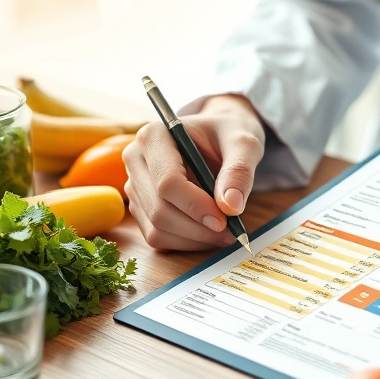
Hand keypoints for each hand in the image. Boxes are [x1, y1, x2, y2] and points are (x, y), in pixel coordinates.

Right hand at [123, 94, 265, 250]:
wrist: (220, 138)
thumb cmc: (228, 135)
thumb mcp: (244, 144)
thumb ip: (239, 171)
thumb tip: (231, 207)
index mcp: (154, 135)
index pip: (167, 181)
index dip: (196, 205)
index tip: (225, 219)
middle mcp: (136, 160)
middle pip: (159, 209)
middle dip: (197, 227)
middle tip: (231, 232)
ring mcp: (135, 186)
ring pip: (156, 228)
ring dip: (193, 238)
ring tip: (225, 232)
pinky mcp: (141, 207)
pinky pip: (157, 237)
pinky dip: (185, 243)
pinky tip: (208, 233)